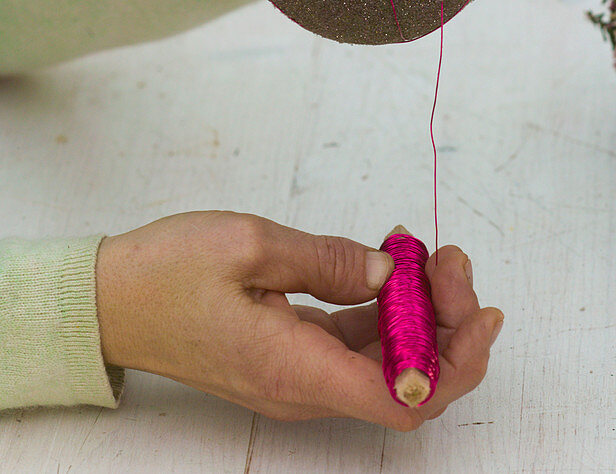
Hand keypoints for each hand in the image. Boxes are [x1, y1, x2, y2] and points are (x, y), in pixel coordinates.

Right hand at [96, 211, 502, 427]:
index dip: (456, 363)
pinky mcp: (296, 355)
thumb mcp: (251, 246)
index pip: (406, 398)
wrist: (108, 303)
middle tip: (452, 261)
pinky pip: (362, 344)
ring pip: (392, 361)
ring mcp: (302, 374)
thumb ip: (330, 261)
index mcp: (296, 371)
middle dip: (451, 324)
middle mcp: (306, 386)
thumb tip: (391, 273)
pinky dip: (391, 309)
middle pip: (411, 381)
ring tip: (436, 256)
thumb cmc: (165, 275)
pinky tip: (398, 266)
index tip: (478, 312)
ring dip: (425, 313)